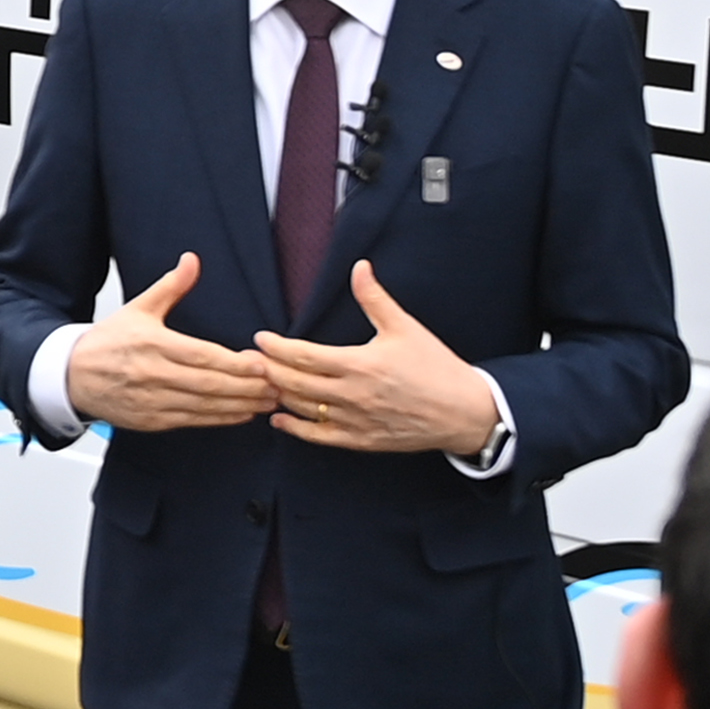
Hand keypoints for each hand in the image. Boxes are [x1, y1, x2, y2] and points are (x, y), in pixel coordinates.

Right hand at [68, 256, 282, 432]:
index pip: (202, 356)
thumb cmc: (107, 342)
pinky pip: (192, 421)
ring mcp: (151, 401)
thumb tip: (192, 260)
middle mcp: (152, 375)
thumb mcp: (137, 308)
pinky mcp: (151, 421)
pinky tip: (242, 413)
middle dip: (247, 387)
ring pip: (204, 407)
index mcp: (152, 344)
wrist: (70, 376)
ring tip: (268, 401)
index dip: (235, 363)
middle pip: (209, 385)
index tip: (262, 363)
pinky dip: (220, 419)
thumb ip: (170, 287)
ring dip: (240, 405)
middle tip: (277, 385)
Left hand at [258, 267, 509, 458]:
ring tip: (259, 383)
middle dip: (268, 370)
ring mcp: (354, 420)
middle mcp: (352, 394)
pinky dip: (295, 429)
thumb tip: (359, 268)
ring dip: (277, 396)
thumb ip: (375, 299)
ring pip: (303, 409)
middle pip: (295, 383)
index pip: (305, 356)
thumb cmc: (435, 368)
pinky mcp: (360, 440)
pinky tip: (278, 420)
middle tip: (247, 360)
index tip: (260, 338)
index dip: (278, 347)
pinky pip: (319, 437)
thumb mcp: (405, 327)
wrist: (462, 411)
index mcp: (360, 364)